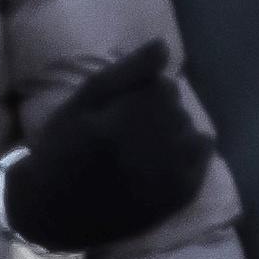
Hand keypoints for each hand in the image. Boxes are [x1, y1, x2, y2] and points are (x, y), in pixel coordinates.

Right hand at [0, 47, 219, 256]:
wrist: (54, 212)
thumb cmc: (61, 150)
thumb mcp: (81, 103)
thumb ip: (125, 72)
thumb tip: (164, 46)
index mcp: (121, 126)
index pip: (163, 86)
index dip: (143, 91)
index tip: (120, 107)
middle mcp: (150, 153)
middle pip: (178, 108)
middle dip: (158, 111)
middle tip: (128, 129)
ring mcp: (169, 178)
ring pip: (191, 130)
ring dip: (173, 130)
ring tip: (144, 146)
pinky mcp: (179, 197)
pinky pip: (204, 157)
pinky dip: (190, 151)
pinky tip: (167, 158)